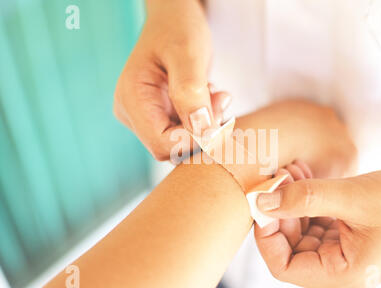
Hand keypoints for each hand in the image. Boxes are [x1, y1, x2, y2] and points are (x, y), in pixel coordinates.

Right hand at [114, 0, 230, 159]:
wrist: (174, 20)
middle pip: (171, 147)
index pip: (162, 144)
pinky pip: (185, 132)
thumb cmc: (178, 29)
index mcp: (132, 98)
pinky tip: (209, 97)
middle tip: (221, 100)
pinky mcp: (159, 116)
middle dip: (202, 131)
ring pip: (181, 142)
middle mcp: (132, 112)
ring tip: (215, 94)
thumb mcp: (188, 54)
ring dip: (206, 125)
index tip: (219, 117)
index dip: (194, 139)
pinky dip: (203, 120)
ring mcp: (144, 116)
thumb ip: (192, 92)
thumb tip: (202, 131)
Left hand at [254, 159, 380, 287]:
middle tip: (277, 179)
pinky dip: (306, 200)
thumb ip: (303, 199)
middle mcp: (341, 269)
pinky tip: (303, 176)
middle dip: (280, 211)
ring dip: (292, 201)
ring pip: (301, 230)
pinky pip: (315, 220)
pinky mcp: (347, 237)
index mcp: (343, 275)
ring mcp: (343, 253)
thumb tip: (262, 202)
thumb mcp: (349, 197)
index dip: (267, 237)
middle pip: (291, 247)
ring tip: (291, 171)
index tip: (262, 205)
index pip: (284, 267)